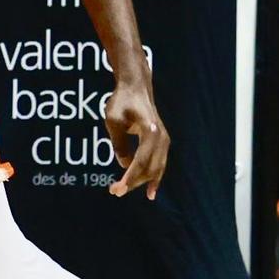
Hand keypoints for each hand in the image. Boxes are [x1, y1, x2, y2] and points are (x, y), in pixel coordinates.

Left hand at [106, 81, 169, 199]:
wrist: (135, 87)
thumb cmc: (122, 102)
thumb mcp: (113, 121)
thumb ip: (119, 143)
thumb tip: (125, 165)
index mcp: (150, 131)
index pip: (140, 161)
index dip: (129, 178)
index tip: (117, 190)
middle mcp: (161, 137)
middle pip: (150, 168)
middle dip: (133, 182)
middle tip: (115, 191)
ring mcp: (164, 140)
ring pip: (156, 168)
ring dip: (141, 182)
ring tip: (124, 190)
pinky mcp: (162, 141)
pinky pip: (159, 163)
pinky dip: (153, 177)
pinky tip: (150, 190)